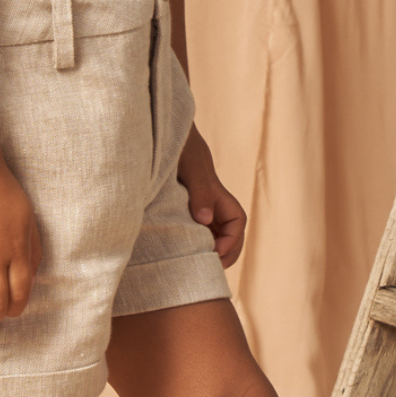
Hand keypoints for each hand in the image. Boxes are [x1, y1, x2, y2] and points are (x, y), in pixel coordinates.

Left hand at [177, 126, 246, 266]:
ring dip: (207, 248)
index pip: (237, 221)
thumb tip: (205, 220)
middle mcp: (209, 199)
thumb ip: (200, 192)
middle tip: (209, 269)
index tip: (214, 252)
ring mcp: (194, 202)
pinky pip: (190, 227)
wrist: (159, 127)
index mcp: (216, 192)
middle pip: (228, 231)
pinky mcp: (177, 204)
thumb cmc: (178, 143)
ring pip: (210, 231)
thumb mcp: (190, 165)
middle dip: (225, 252)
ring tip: (193, 265)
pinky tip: (176, 250)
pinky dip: (190, 240)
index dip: (231, 240)